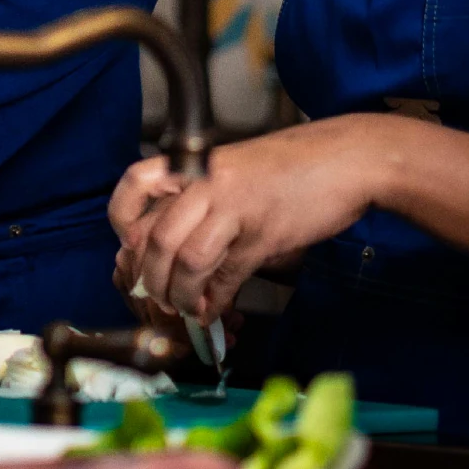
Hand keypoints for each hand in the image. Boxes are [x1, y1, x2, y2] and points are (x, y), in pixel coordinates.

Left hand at [111, 116, 391, 322]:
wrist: (346, 158)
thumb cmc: (291, 164)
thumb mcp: (234, 172)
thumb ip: (201, 202)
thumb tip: (170, 251)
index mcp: (195, 164)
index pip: (135, 185)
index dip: (123, 223)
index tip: (129, 250)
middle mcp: (206, 182)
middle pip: (156, 237)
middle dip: (152, 279)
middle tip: (158, 297)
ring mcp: (234, 206)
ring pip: (186, 260)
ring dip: (182, 295)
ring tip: (187, 308)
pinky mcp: (263, 233)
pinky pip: (227, 275)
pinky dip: (216, 300)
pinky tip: (216, 310)